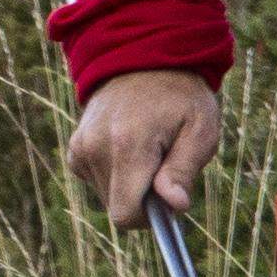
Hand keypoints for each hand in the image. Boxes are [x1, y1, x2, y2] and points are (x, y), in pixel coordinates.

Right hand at [66, 68, 222, 224]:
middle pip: (117, 208)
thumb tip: (174, 206)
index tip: (168, 199)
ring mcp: (81, 147)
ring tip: (149, 150)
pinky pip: (96, 181)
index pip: (126, 214)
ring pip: (107, 196)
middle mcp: (96, 147)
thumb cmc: (181, 96)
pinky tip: (129, 148)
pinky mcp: (76, 148)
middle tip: (165, 165)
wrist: (144, 58)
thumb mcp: (201, 129)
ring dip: (131, 185)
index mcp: (128, 145)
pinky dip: (115, 174)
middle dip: (143, 199)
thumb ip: (184, 170)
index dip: (150, 218)